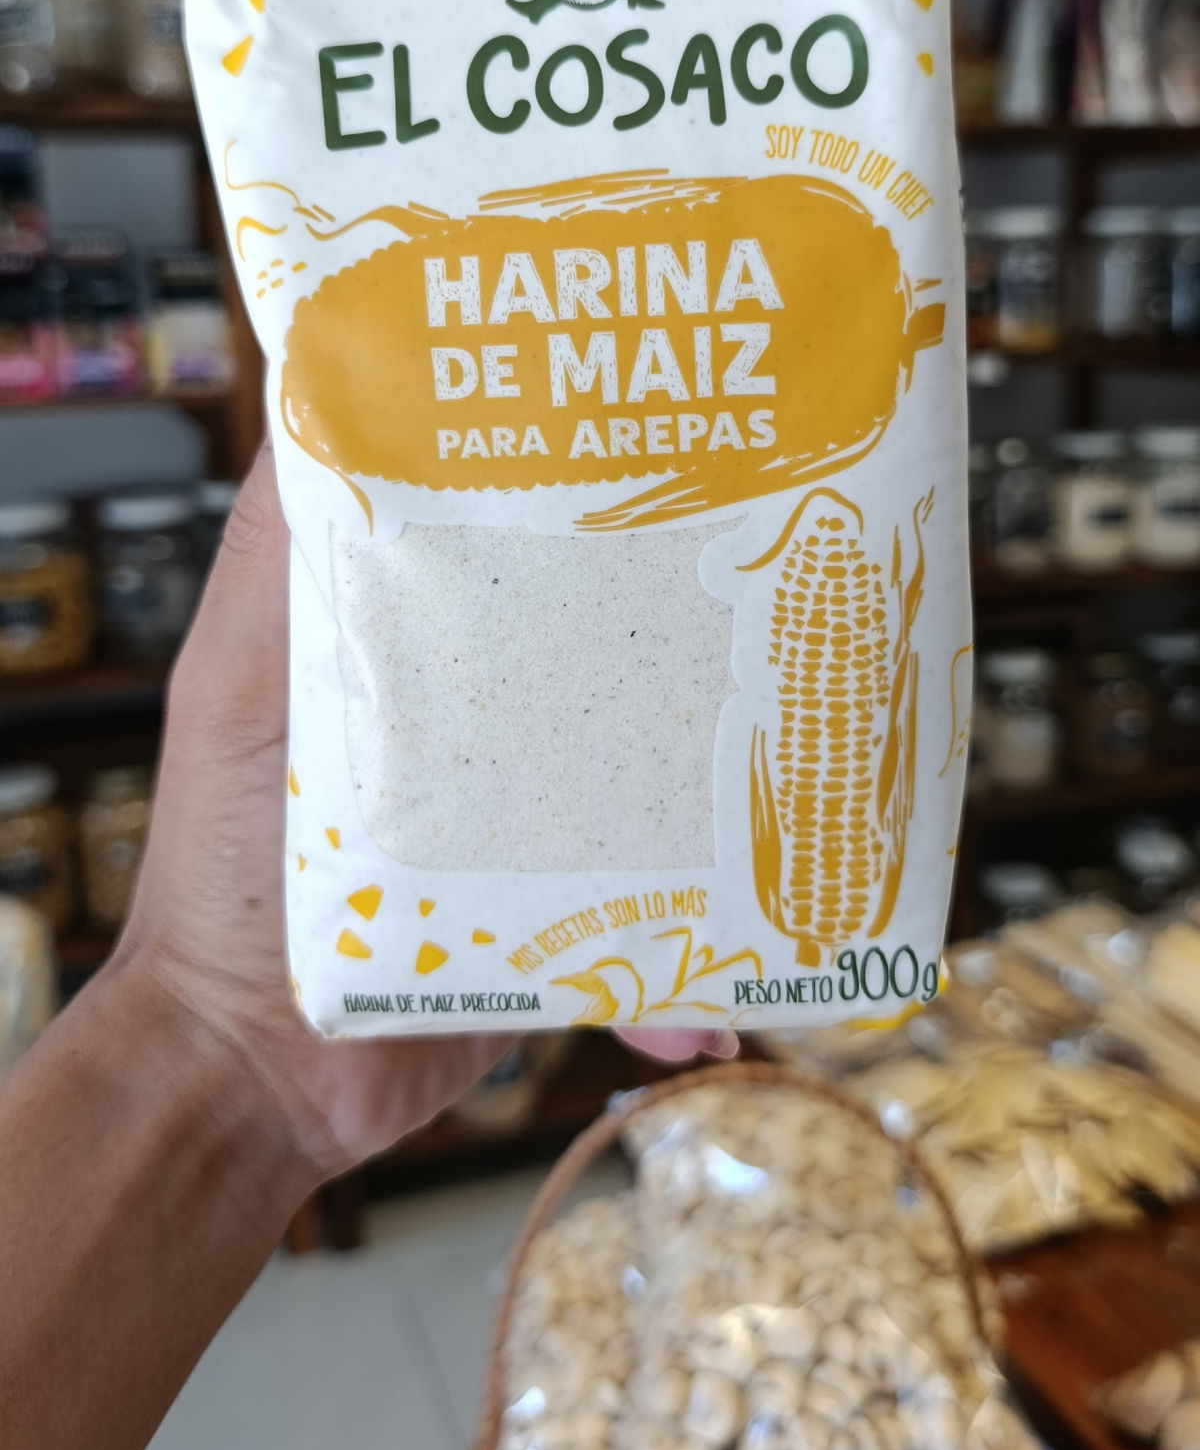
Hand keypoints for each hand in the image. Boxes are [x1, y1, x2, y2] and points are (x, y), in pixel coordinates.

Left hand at [119, 450, 731, 1190]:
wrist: (249, 1069)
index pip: (508, 517)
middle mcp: (479, 710)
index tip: (669, 414)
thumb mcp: (242, 676)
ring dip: (729, 784)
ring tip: (814, 763)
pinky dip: (696, 957)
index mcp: (413, 630)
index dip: (581, 466)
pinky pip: (653, 918)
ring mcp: (527, 815)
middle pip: (604, 635)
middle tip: (792, 567)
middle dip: (695, 614)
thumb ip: (280, 552)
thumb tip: (323, 379)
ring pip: (653, 770)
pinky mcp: (557, 916)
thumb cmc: (221, 860)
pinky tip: (736, 983)